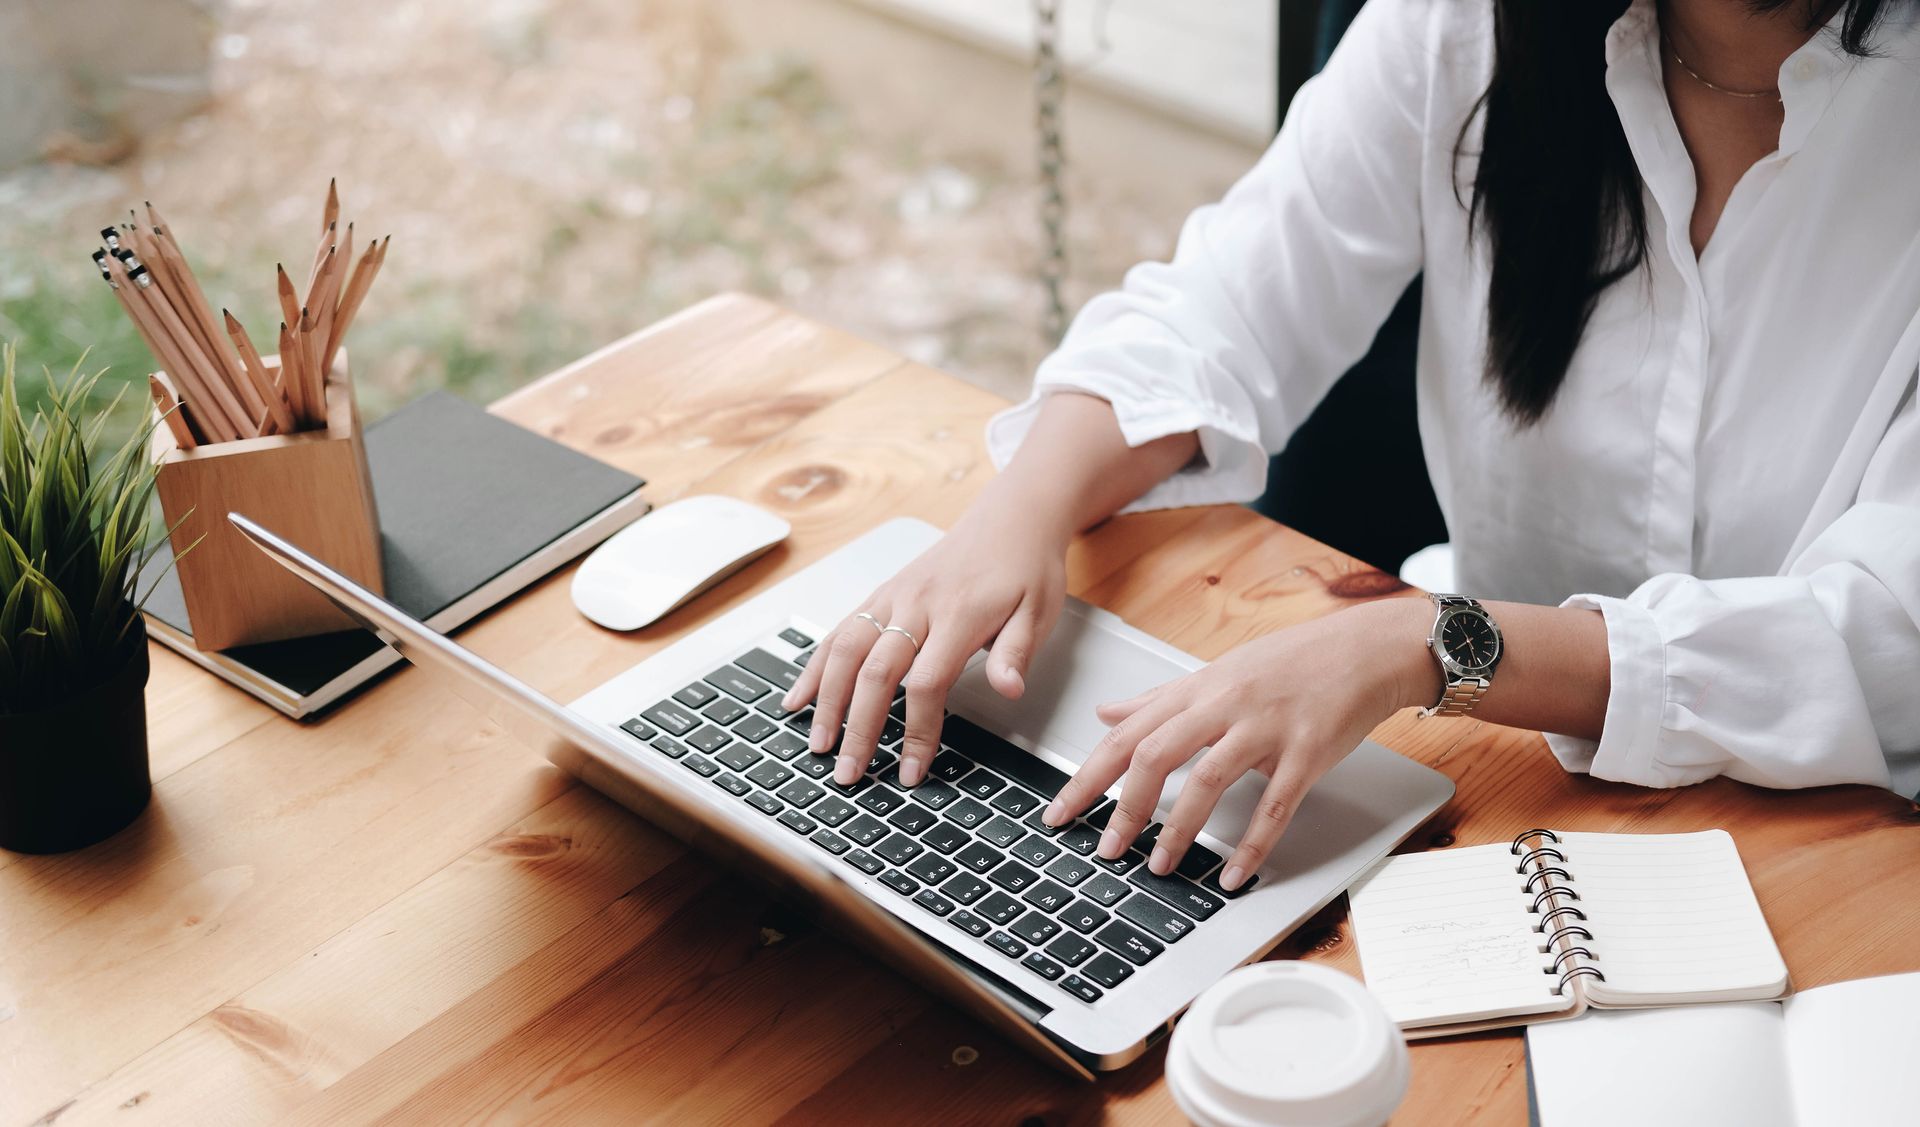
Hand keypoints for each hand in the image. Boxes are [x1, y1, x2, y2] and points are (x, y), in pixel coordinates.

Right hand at [781, 494, 1070, 786]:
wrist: (1010, 516)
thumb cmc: (1025, 566)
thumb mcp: (1039, 611)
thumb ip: (1016, 653)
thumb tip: (1008, 690)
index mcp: (958, 614)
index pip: (927, 683)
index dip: (917, 731)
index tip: (912, 771)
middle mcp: (916, 604)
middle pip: (875, 672)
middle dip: (858, 727)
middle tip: (848, 773)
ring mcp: (893, 597)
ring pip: (846, 651)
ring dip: (826, 701)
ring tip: (818, 744)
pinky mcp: (882, 594)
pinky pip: (840, 631)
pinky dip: (815, 665)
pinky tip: (799, 696)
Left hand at [1043, 598, 1434, 890]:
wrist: (1364, 650)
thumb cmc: (1292, 663)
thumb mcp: (1217, 673)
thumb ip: (1160, 699)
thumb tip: (1107, 713)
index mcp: (1198, 690)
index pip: (1128, 734)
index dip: (1089, 775)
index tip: (1061, 811)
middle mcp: (1225, 705)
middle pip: (1156, 753)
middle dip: (1124, 806)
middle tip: (1106, 849)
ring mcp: (1266, 727)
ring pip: (1208, 779)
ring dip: (1179, 828)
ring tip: (1159, 866)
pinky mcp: (1307, 752)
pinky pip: (1274, 804)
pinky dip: (1251, 844)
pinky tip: (1232, 874)